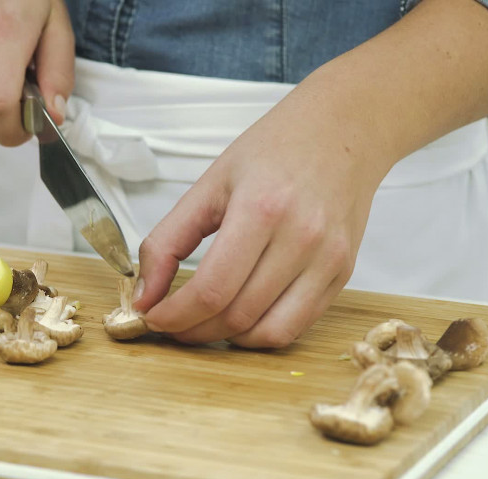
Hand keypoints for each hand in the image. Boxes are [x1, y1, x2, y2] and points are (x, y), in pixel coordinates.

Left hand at [133, 92, 388, 348]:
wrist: (343, 130)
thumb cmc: (276, 149)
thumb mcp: (209, 184)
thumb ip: (168, 240)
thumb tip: (144, 294)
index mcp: (261, 209)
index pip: (211, 289)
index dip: (175, 315)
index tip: (153, 317)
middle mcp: (301, 239)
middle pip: (237, 315)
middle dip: (193, 330)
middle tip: (171, 322)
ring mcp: (328, 260)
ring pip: (268, 333)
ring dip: (226, 339)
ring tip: (202, 323)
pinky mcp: (342, 274)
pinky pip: (297, 326)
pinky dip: (261, 334)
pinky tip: (240, 317)